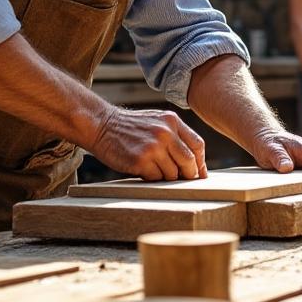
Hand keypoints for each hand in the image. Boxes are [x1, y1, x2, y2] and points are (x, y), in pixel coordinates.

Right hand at [88, 105, 206, 181]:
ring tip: (156, 170)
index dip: (200, 163)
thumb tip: (193, 161)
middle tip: (183, 180)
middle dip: (188, 174)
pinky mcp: (140, 160)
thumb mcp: (156, 121)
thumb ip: (174, 135)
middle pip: (188, 161)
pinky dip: (153, 178)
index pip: (197, 144)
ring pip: (173, 173)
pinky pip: (156, 178)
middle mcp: (165, 133)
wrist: (101, 124)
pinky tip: (144, 171)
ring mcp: (153, 147)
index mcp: (172, 121)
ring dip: (167, 177)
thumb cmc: (130, 127)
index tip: (200, 174)